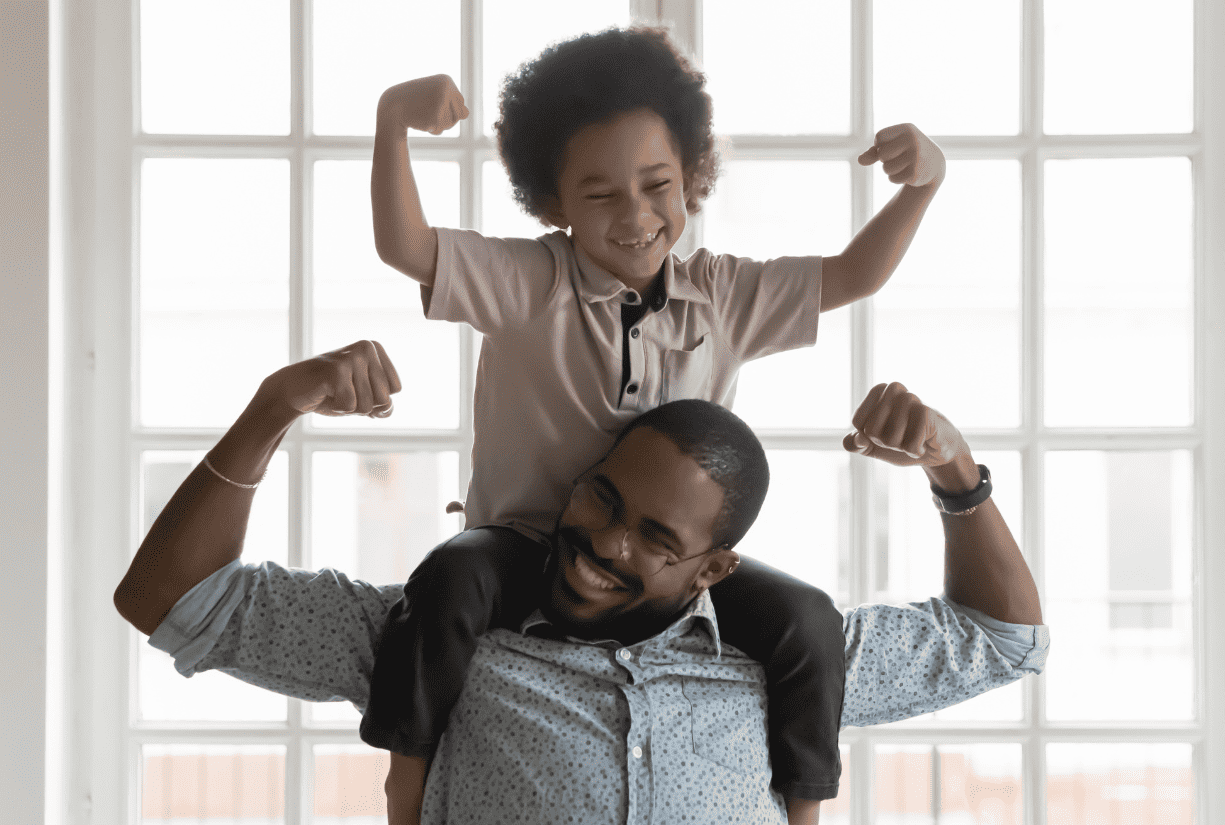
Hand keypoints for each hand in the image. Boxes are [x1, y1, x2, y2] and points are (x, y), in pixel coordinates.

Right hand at [264, 340, 401, 418]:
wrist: (293, 390)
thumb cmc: (331, 393)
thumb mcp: (363, 398)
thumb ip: (384, 406)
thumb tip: (386, 409)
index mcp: (375, 348)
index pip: (396, 389)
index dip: (376, 398)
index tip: (356, 387)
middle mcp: (366, 347)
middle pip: (384, 398)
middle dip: (364, 405)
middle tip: (343, 392)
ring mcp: (351, 357)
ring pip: (367, 405)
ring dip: (349, 408)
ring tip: (334, 392)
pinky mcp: (335, 370)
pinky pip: (350, 406)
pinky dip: (337, 408)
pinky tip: (325, 394)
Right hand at [379, 75, 468, 134]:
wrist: (391, 106)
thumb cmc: (415, 100)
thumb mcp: (435, 96)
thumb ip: (453, 104)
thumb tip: (466, 114)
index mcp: (447, 80)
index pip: (461, 101)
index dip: (448, 107)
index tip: (433, 102)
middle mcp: (445, 89)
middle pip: (460, 114)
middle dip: (447, 117)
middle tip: (429, 111)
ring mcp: (440, 103)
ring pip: (451, 123)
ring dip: (440, 124)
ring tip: (424, 115)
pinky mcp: (434, 117)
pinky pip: (440, 130)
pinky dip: (432, 130)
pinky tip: (420, 121)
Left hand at [843, 382, 967, 467]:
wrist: (935, 451)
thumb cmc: (902, 443)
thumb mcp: (873, 447)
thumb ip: (855, 444)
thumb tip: (858, 438)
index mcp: (877, 393)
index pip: (858, 421)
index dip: (867, 436)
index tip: (883, 433)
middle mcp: (893, 390)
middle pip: (872, 431)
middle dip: (885, 442)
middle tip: (901, 437)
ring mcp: (911, 399)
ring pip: (890, 437)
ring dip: (901, 446)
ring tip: (913, 438)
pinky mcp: (927, 412)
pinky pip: (909, 443)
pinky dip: (915, 450)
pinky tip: (924, 443)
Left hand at [858, 123, 944, 186]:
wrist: (934, 163)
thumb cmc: (908, 150)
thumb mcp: (893, 145)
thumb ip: (873, 152)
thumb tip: (860, 160)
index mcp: (907, 129)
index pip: (879, 138)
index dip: (880, 145)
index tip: (893, 146)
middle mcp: (913, 141)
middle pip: (881, 154)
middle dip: (885, 159)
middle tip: (898, 157)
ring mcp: (916, 157)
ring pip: (886, 168)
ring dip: (890, 170)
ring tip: (904, 165)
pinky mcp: (916, 173)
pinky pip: (892, 178)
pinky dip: (896, 178)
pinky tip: (908, 173)